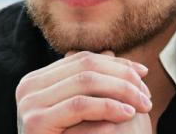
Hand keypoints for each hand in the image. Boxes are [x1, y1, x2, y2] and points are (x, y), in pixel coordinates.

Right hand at [16, 50, 151, 132]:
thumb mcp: (77, 108)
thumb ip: (88, 82)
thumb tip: (111, 52)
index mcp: (38, 79)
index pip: (83, 59)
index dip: (116, 64)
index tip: (142, 72)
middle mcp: (30, 86)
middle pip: (85, 67)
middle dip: (121, 76)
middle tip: (146, 91)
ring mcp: (30, 103)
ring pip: (85, 82)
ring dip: (120, 90)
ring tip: (142, 102)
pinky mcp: (36, 122)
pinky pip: (80, 106)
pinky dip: (107, 106)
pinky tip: (127, 113)